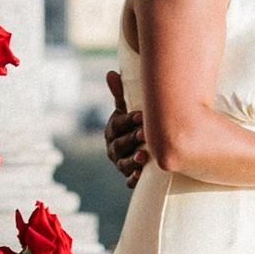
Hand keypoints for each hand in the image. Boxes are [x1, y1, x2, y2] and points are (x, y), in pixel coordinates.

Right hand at [104, 68, 147, 185]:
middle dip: (131, 139)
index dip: (127, 120)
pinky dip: (133, 179)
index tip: (141, 115)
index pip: (116, 125)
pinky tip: (141, 175)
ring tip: (143, 156)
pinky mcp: (129, 177)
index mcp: (112, 130)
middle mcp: (113, 148)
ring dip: (132, 160)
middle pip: (118, 145)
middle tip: (144, 133)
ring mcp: (120, 164)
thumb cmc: (135, 123)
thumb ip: (120, 94)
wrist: (143, 146)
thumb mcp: (127, 109)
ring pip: (123, 164)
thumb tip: (110, 73)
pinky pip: (129, 181)